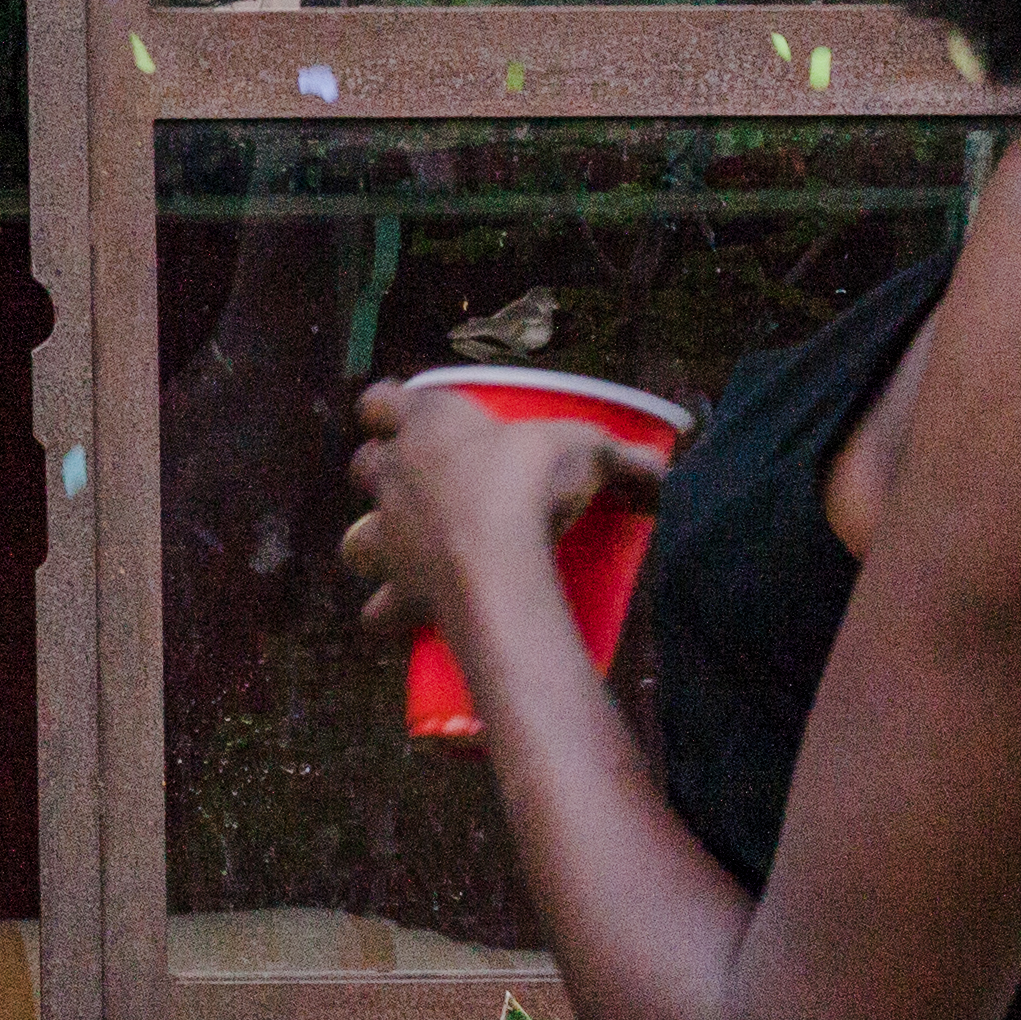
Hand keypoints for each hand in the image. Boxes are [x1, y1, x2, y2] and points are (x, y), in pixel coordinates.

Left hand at [338, 384, 668, 651]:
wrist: (501, 553)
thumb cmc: (534, 481)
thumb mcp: (588, 452)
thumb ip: (624, 459)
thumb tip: (665, 470)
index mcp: (426, 422)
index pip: (379, 400)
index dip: (388, 407)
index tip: (408, 415)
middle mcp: (393, 473)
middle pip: (363, 465)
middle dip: (384, 473)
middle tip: (429, 487)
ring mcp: (387, 531)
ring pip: (355, 537)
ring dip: (375, 543)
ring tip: (411, 551)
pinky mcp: (396, 587)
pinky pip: (378, 607)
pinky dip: (390, 613)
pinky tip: (407, 619)